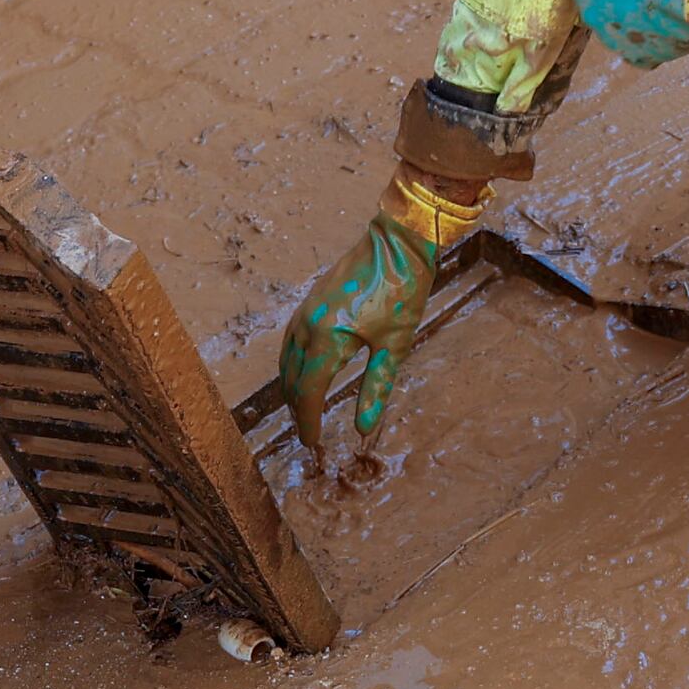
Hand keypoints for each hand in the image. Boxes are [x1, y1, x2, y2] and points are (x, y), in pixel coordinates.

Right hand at [276, 168, 479, 460]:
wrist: (398, 242)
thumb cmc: (402, 291)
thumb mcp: (395, 345)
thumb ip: (376, 387)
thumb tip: (362, 428)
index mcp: (326, 339)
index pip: (308, 394)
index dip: (309, 424)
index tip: (313, 447)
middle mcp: (306, 326)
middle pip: (292, 381)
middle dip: (298, 411)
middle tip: (309, 436)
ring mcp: (304, 311)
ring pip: (286, 362)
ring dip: (293, 390)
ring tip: (303, 413)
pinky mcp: (309, 302)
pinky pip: (290, 343)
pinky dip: (292, 366)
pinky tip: (303, 374)